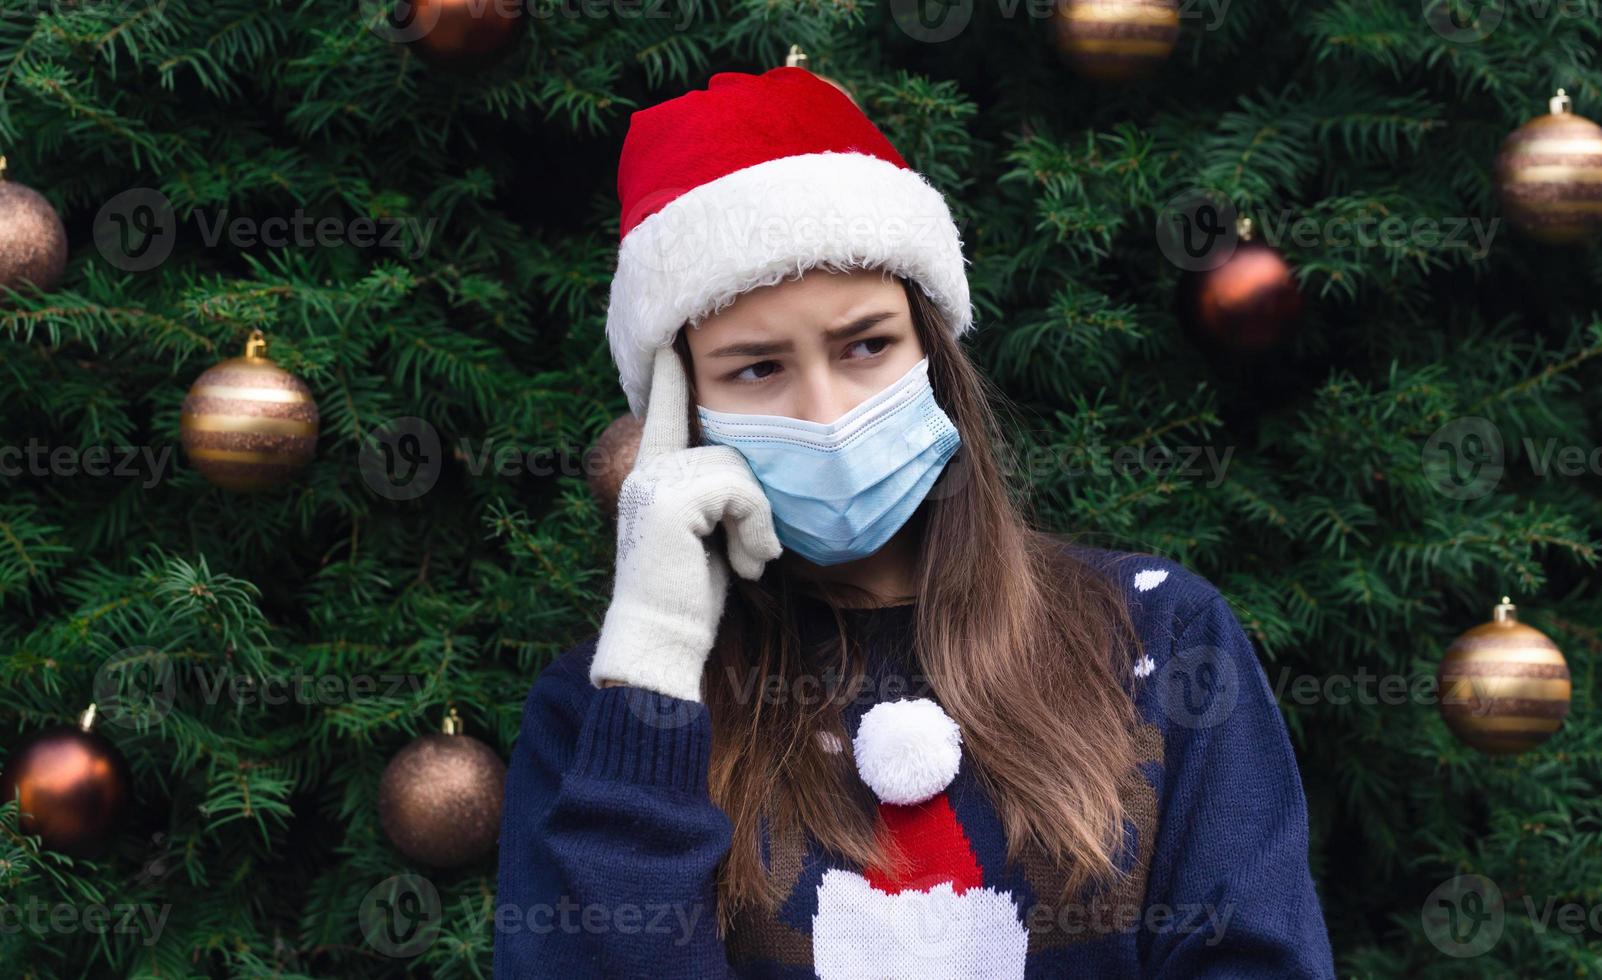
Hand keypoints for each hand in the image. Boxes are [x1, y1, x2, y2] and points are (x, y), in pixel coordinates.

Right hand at [588, 346, 782, 701]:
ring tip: (749, 560)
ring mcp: (653, 482)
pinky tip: (749, 563)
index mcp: (653, 474)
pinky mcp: (670, 501)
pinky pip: (739, 490)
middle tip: (752, 553)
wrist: (665, 640)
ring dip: (758, 521)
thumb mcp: (712, 536)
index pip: (664, 413)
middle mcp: (646, 470)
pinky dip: (756, 528)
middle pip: (727, 450)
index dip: (667, 381)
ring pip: (737, 472)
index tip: (670, 345)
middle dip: (754, 503)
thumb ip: (719, 496)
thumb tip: (750, 469)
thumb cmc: (694, 597)